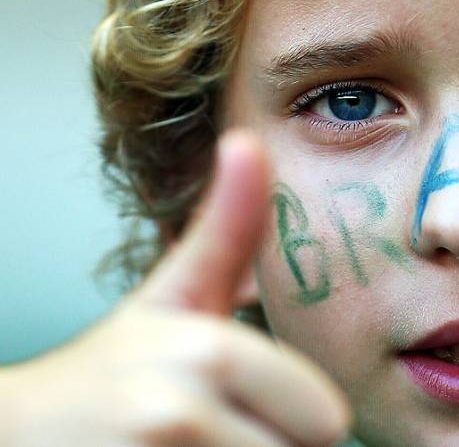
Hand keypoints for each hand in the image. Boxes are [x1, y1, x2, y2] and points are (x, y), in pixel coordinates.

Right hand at [1, 131, 350, 446]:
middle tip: (212, 430)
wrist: (17, 434)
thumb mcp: (175, 295)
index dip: (294, 417)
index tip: (241, 398)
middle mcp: (180, 415)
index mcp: (211, 354)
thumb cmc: (117, 364)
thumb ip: (228, 228)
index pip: (326, 422)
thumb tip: (249, 142)